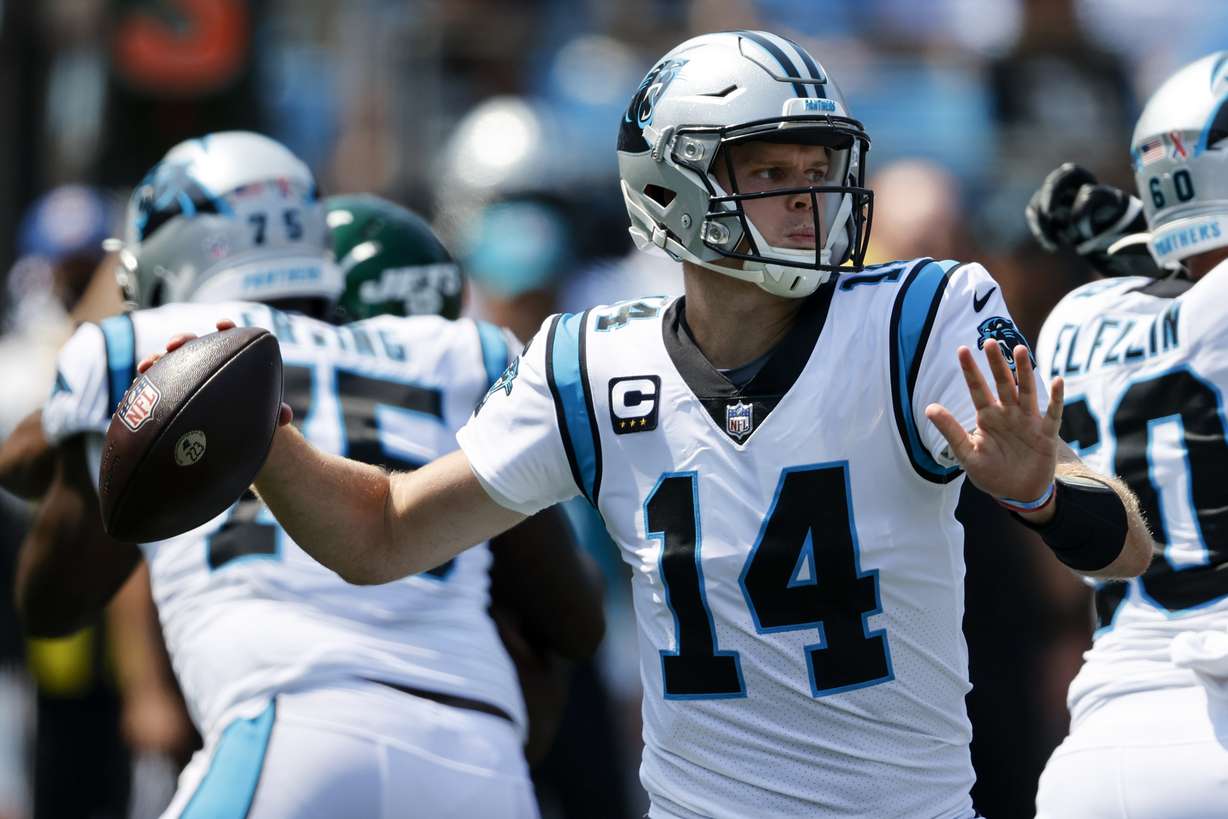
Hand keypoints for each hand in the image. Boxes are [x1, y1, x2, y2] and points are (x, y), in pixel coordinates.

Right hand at [137, 319, 292, 425]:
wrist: (228, 430)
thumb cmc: (247, 415)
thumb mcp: (261, 414)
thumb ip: (274, 413)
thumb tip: (287, 418)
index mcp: (229, 360)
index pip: (228, 338)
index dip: (226, 329)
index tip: (223, 325)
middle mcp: (204, 362)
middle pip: (193, 345)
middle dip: (183, 340)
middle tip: (176, 344)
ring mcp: (184, 374)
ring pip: (168, 361)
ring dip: (157, 358)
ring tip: (148, 364)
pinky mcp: (168, 389)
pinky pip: (153, 382)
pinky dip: (145, 381)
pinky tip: (135, 388)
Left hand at [924, 341, 1063, 516]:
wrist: (1018, 493)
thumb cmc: (991, 473)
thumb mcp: (967, 454)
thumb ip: (951, 431)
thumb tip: (929, 408)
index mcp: (987, 417)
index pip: (977, 389)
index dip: (970, 370)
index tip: (962, 350)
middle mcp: (1008, 414)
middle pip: (1002, 384)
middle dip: (996, 363)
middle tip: (990, 342)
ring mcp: (1028, 422)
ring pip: (1026, 392)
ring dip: (1024, 372)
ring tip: (1019, 350)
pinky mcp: (1046, 434)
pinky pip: (1052, 413)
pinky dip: (1056, 398)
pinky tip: (1056, 381)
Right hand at [1025, 163, 1158, 277]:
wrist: (1144, 258)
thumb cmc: (1151, 254)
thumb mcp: (1152, 248)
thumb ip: (1146, 242)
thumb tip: (1137, 243)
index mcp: (1117, 201)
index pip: (1091, 193)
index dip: (1082, 213)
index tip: (1086, 239)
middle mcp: (1096, 197)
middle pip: (1067, 174)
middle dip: (1051, 190)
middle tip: (1048, 214)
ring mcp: (1078, 206)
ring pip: (1047, 194)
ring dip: (1039, 216)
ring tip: (1053, 243)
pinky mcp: (1065, 221)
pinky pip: (1041, 213)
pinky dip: (1039, 227)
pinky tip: (1053, 246)